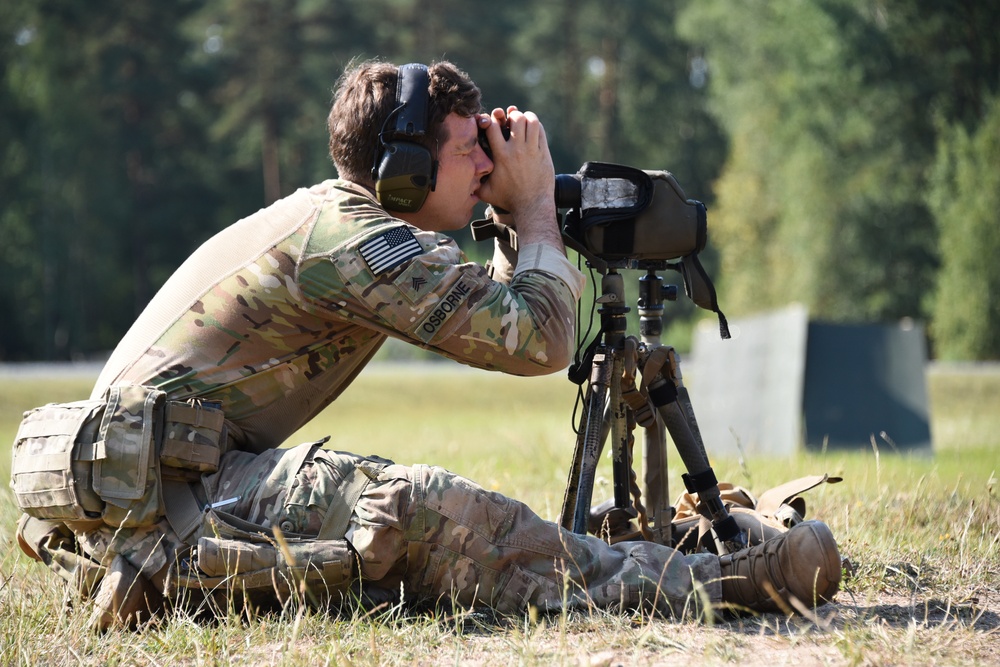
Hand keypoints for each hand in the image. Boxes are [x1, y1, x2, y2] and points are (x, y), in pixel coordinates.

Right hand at [477, 107, 560, 247]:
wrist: (532, 206)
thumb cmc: (508, 200)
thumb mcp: (486, 193)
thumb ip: (474, 184)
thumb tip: (463, 179)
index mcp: (501, 156)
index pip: (492, 126)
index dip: (490, 120)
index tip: (492, 124)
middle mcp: (516, 150)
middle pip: (515, 118)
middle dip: (511, 116)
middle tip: (511, 121)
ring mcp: (531, 150)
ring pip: (530, 121)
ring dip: (525, 118)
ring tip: (522, 122)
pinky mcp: (543, 153)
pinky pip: (540, 130)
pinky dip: (535, 126)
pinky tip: (532, 130)